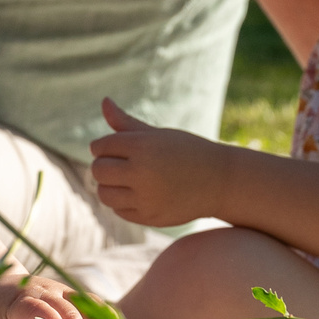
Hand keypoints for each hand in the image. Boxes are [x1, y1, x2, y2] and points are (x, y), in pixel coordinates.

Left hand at [86, 98, 221, 224]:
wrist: (220, 181)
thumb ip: (126, 122)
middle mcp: (142, 172)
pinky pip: (119, 210)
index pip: (100, 147)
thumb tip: (104, 101)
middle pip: (98, 170)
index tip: (112, 148)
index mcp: (142, 146)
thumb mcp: (157, 134)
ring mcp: (146, 197)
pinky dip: (122, 202)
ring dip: (108, 186)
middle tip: (116, 164)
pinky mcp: (150, 216)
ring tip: (123, 180)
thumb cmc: (186, 151)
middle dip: (102, 166)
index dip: (102, 146)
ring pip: (104, 194)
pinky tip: (137, 193)